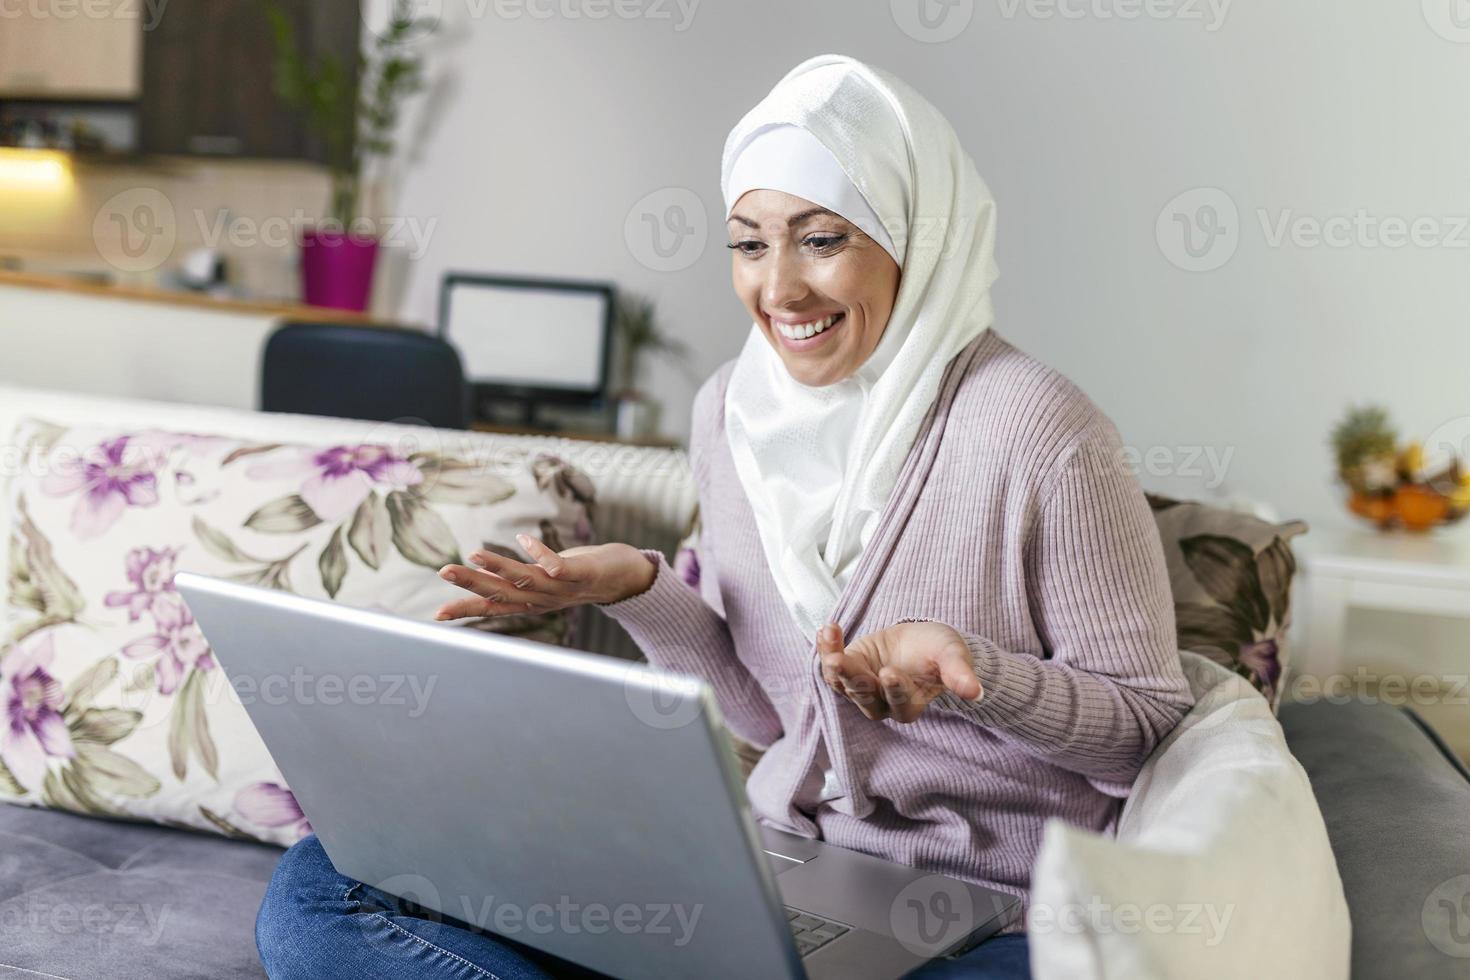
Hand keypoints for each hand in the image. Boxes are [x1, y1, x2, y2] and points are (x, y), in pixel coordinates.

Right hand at [434, 535, 652, 620]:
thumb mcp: (543, 581)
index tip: (437, 615)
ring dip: (501, 568)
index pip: (495, 607)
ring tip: (474, 554)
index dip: (467, 610)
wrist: (629, 578)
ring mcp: (566, 587)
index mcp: (533, 601)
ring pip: (528, 580)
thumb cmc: (579, 577)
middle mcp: (546, 599)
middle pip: (505, 593)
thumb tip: (480, 574)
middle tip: (444, 571)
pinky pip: (562, 565)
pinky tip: (523, 539)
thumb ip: (515, 581)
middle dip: (473, 584)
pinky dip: (542, 554)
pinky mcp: (586, 573)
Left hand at [817, 621, 981, 722]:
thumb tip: (976, 692)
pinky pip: (832, 666)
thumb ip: (959, 673)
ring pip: (843, 684)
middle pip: (865, 697)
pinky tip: (827, 630)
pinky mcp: (849, 670)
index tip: (889, 672)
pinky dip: (827, 648)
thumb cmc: (939, 650)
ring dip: (833, 664)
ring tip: (828, 639)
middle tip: (841, 661)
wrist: (920, 641)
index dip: (894, 690)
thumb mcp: (952, 655)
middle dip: (853, 678)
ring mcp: (862, 687)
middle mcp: (883, 702)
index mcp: (910, 704)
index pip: (900, 703)